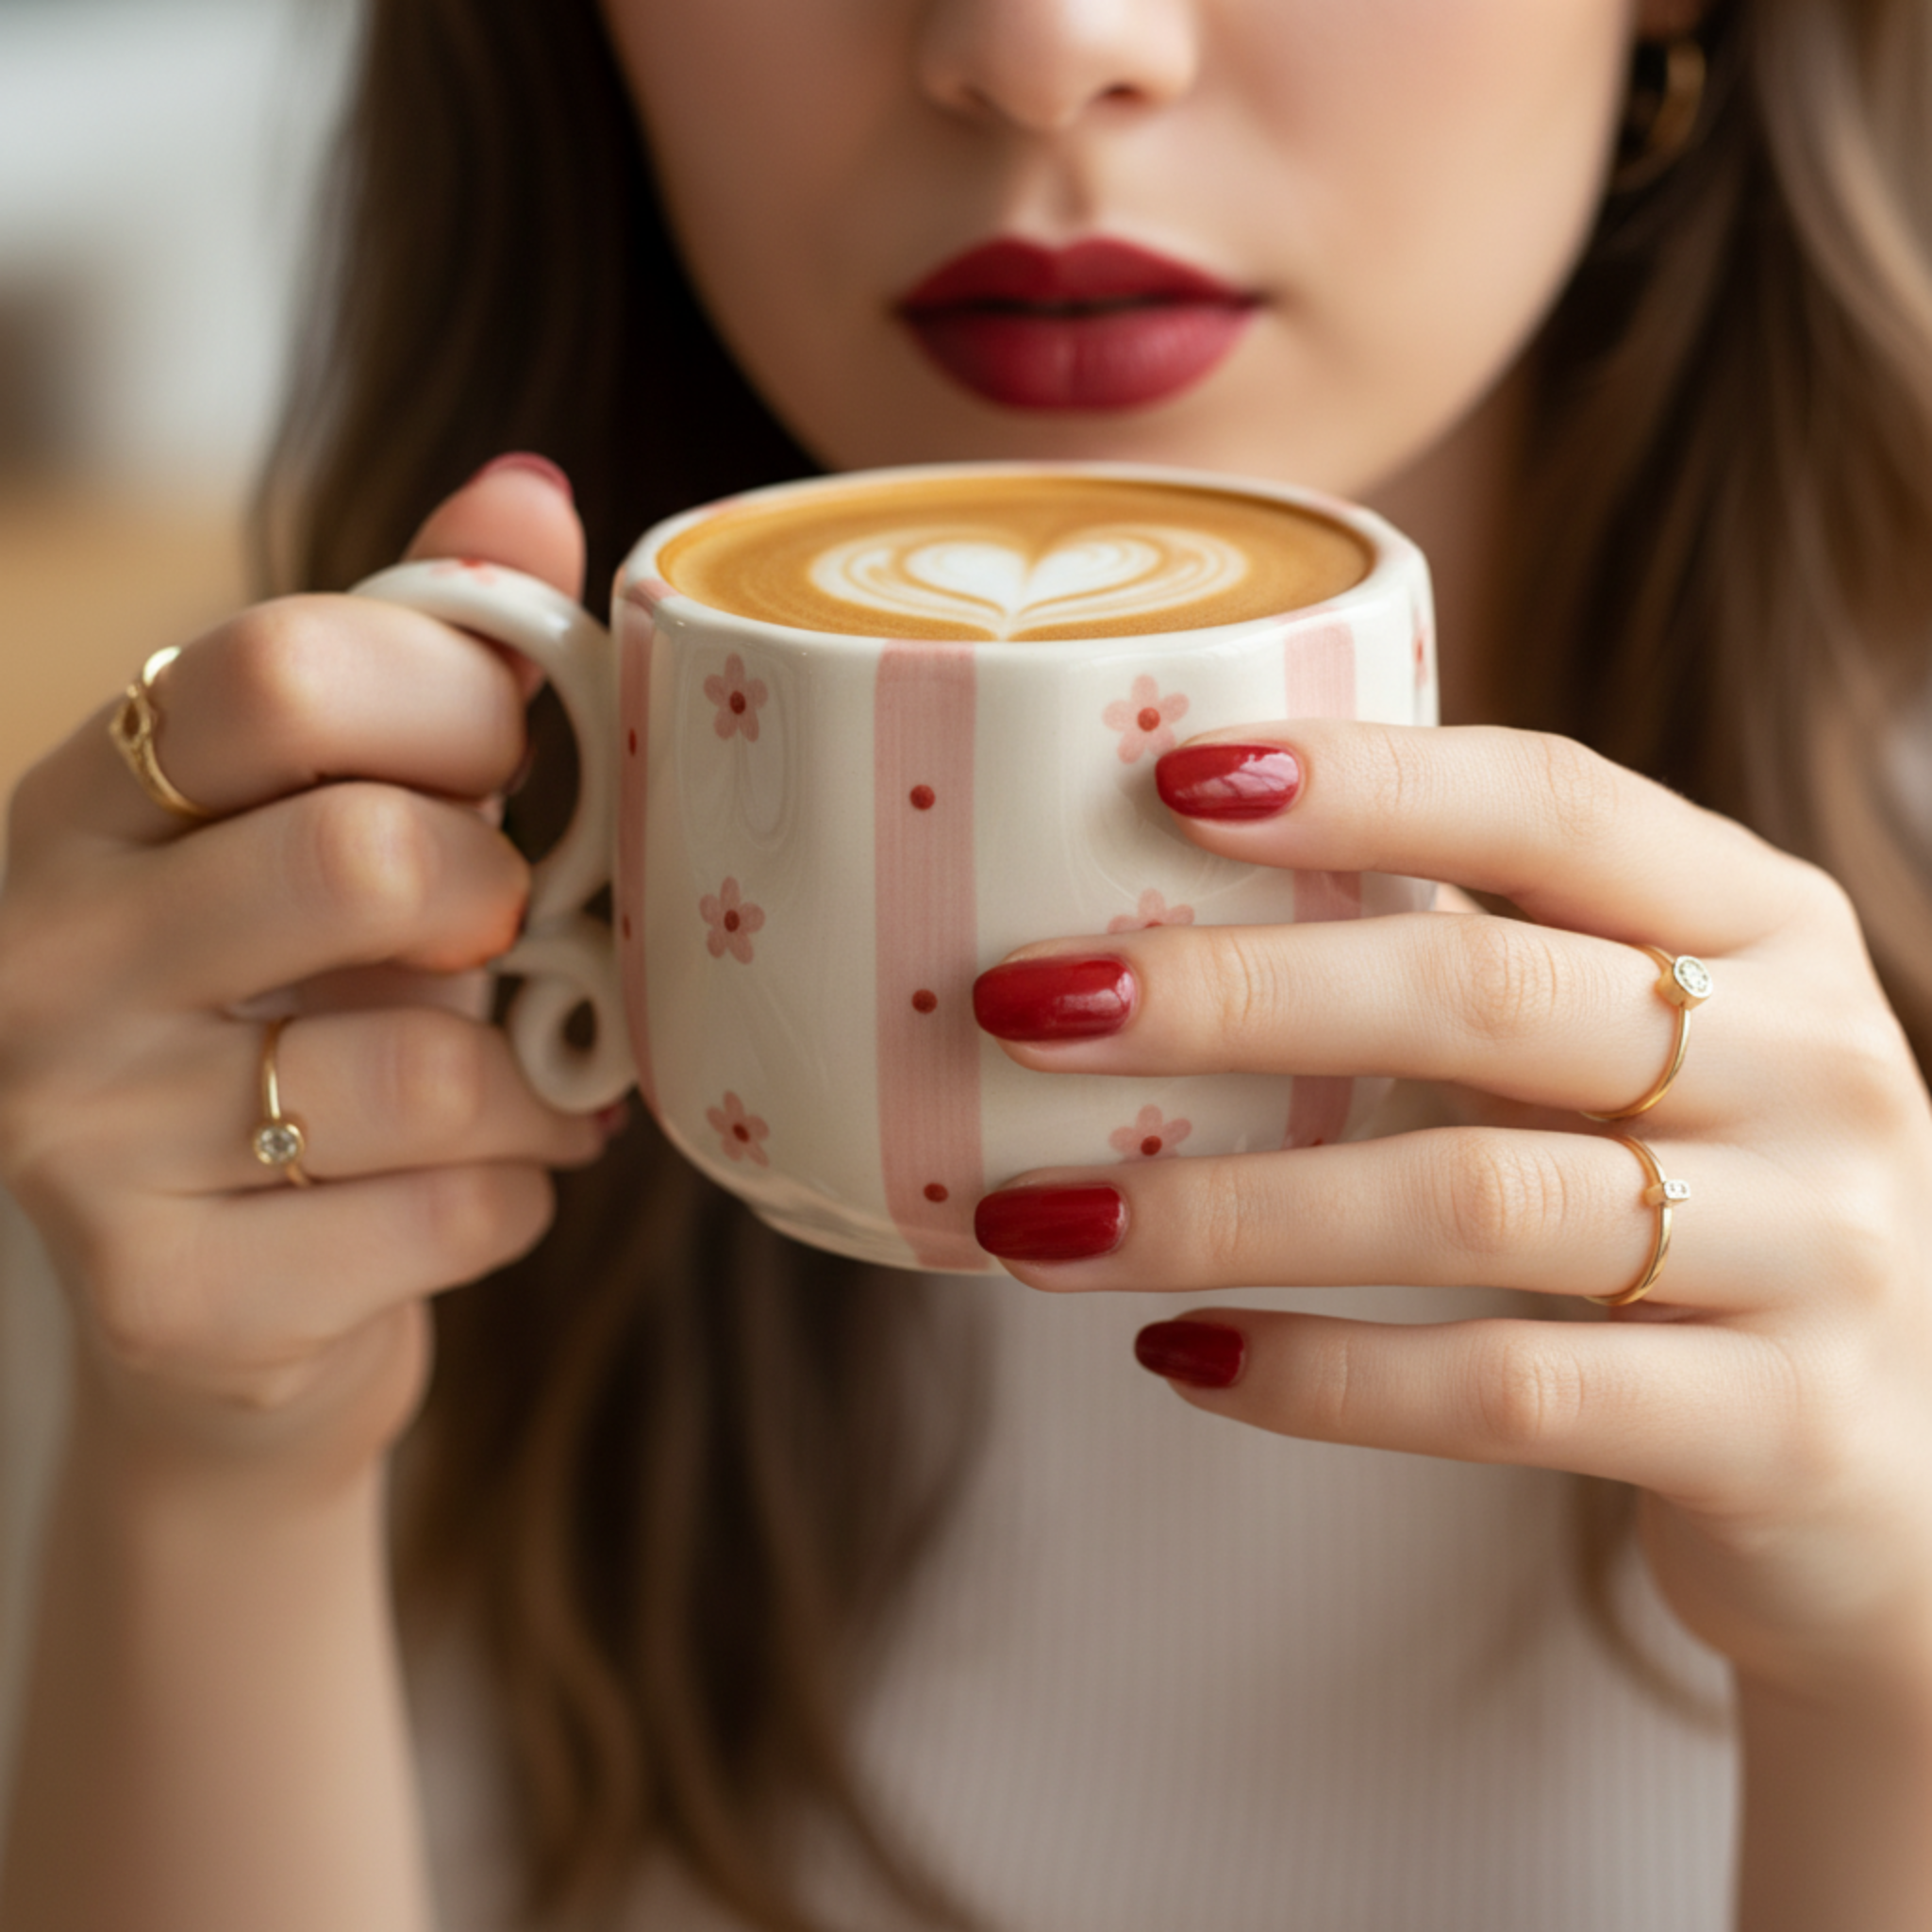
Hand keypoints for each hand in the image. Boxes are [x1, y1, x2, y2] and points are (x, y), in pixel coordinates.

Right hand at [0, 460, 605, 1485]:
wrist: (228, 1317)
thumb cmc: (302, 1034)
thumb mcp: (345, 833)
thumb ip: (424, 664)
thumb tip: (531, 485)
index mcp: (84, 806)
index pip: (278, 673)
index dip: (458, 698)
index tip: (511, 750)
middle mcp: (38, 958)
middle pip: (361, 860)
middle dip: (501, 899)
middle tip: (512, 933)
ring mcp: (77, 1142)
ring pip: (425, 1071)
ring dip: (536, 1085)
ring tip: (527, 1089)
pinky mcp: (169, 1301)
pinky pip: (451, 1216)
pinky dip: (517, 1199)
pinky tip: (474, 1192)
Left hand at [972, 720, 1931, 1707]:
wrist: (1897, 1464)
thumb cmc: (1697, 1205)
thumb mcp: (1634, 1053)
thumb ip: (1467, 976)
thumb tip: (1145, 936)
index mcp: (1757, 919)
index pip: (1547, 801)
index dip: (1357, 782)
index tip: (1162, 781)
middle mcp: (1808, 1057)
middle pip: (1482, 993)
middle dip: (1229, 994)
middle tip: (1025, 1002)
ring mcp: (1816, 1244)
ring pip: (1473, 1200)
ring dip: (1225, 1209)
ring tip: (1041, 1216)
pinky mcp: (1782, 1425)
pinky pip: (1510, 1386)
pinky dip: (1322, 1377)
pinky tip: (1182, 1360)